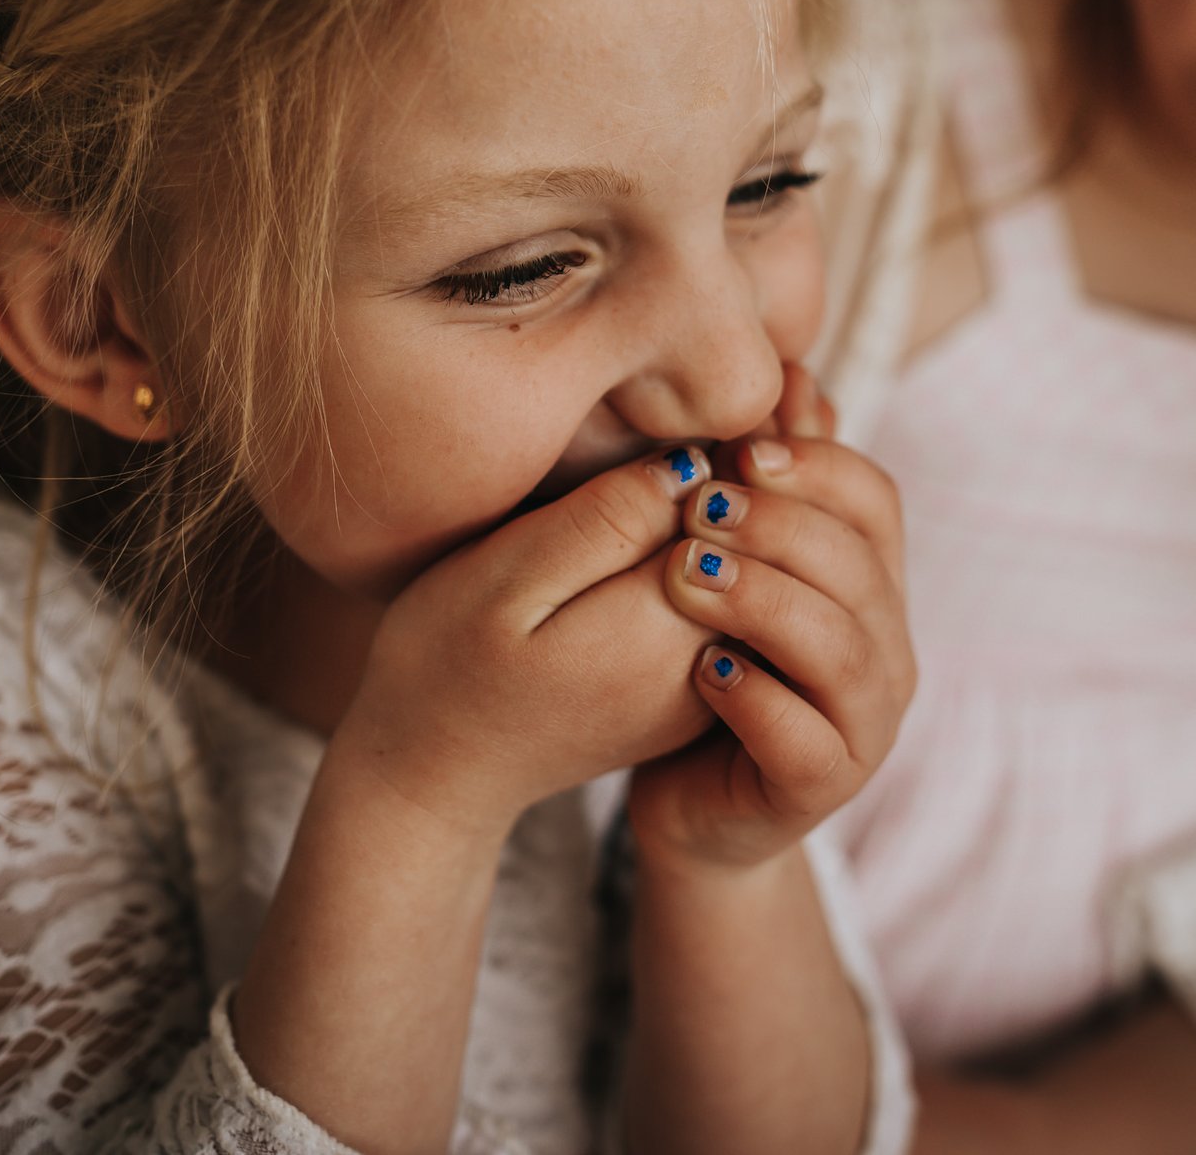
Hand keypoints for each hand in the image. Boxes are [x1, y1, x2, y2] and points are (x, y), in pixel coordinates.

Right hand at [327, 445, 720, 839]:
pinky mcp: (689, 691)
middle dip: (740, 488)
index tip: (676, 426)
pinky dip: (721, 566)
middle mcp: (703, 664)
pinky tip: (664, 537)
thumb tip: (692, 467)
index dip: (715, 454)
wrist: (436, 768)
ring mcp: (702, 686)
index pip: (735, 513)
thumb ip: (601, 522)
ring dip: (734, 525)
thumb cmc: (447, 660)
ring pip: (754, 577)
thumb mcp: (503, 577)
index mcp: (661, 628)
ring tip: (672, 486)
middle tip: (697, 447)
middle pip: (759, 548)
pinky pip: (731, 608)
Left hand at [626, 366, 912, 870]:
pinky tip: (700, 671)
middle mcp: (887, 649)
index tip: (735, 448)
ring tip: (681, 576)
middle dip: (776, 525)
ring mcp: (865, 724)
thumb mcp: (733, 564)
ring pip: (837, 647)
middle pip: (857, 565)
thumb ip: (765, 482)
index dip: (814, 465)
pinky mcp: (821, 787)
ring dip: (759, 600)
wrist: (695, 804)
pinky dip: (753, 699)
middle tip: (695, 506)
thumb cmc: (710, 664)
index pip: (876, 500)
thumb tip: (791, 372)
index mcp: (875, 583)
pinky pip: (803, 739)